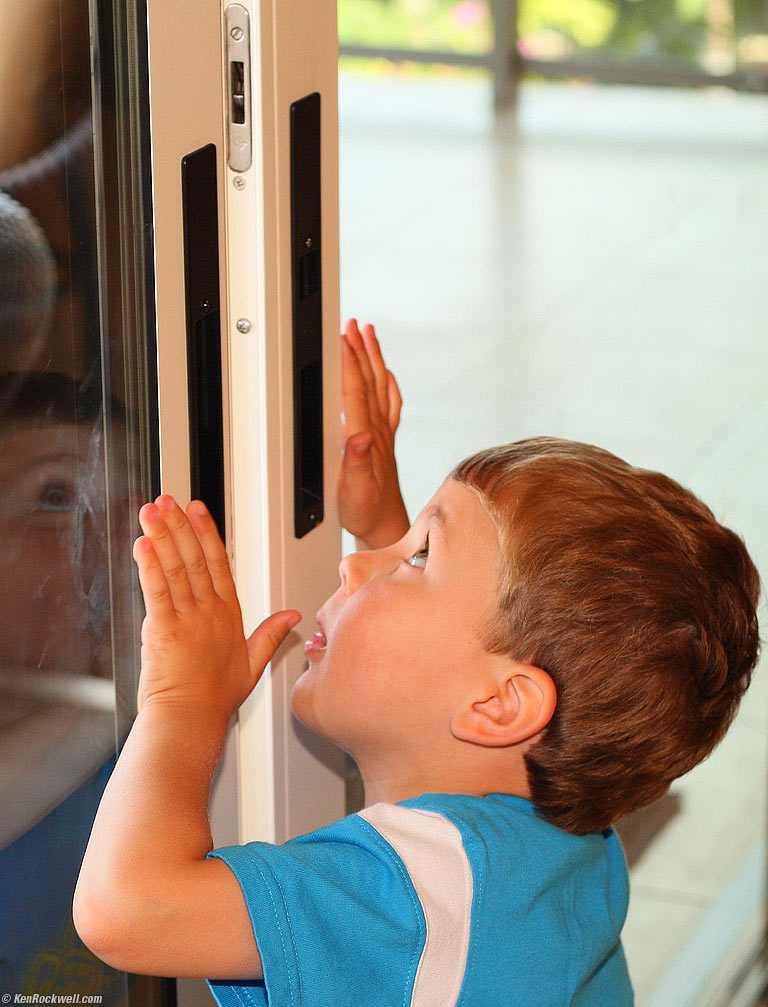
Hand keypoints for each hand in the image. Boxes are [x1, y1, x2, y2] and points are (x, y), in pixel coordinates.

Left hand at [132, 495, 300, 720]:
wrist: (191, 719)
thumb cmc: (216, 698)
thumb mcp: (254, 663)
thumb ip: (271, 635)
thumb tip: (293, 616)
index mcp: (228, 614)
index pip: (218, 563)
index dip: (207, 532)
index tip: (197, 508)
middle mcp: (209, 611)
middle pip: (194, 557)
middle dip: (179, 525)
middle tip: (167, 500)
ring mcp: (188, 618)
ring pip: (175, 568)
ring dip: (162, 536)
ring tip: (151, 511)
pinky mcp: (164, 629)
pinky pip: (157, 591)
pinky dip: (149, 566)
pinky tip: (142, 545)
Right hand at [339, 319, 409, 547]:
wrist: (386, 524)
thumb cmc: (365, 510)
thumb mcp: (354, 490)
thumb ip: (355, 462)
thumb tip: (358, 437)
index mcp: (365, 437)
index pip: (356, 391)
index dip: (349, 362)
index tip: (343, 336)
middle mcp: (377, 430)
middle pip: (369, 380)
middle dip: (361, 349)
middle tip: (354, 324)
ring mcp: (383, 434)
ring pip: (379, 386)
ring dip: (373, 358)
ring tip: (368, 334)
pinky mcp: (384, 441)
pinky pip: (387, 403)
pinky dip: (385, 382)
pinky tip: (383, 374)